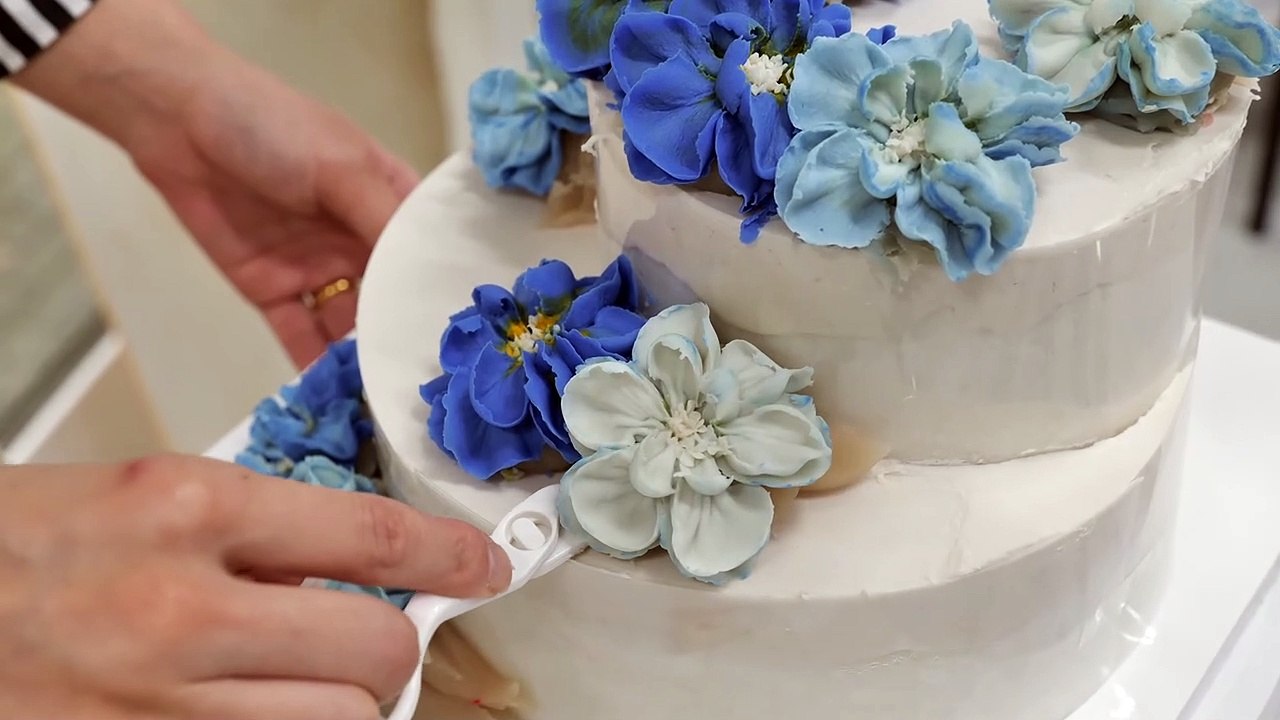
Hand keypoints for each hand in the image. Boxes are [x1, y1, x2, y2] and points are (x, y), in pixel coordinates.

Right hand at [0, 455, 511, 719]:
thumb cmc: (14, 546)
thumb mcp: (136, 496)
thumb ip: (250, 529)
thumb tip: (347, 569)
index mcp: (184, 509)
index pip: (371, 538)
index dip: (449, 556)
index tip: (483, 567)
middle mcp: (179, 610)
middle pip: (376, 649)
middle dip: (388, 646)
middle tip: (365, 637)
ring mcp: (157, 705)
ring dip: (338, 703)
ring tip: (294, 680)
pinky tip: (248, 707)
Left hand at [14, 0, 418, 367]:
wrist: (177, 123)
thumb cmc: (272, 127)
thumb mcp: (343, 167)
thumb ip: (385, 224)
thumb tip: (427, 281)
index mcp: (389, 201)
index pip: (429, 253)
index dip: (447, 292)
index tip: (474, 337)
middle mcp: (360, 240)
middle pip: (392, 298)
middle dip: (407, 337)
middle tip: (432, 385)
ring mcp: (318, 268)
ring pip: (350, 325)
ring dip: (365, 360)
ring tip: (390, 400)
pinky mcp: (273, 291)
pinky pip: (300, 336)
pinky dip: (316, 368)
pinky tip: (338, 400)